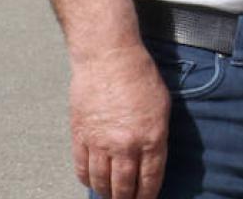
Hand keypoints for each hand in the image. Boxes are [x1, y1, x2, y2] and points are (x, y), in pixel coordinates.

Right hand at [70, 46, 169, 198]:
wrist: (108, 58)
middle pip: (124, 187)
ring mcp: (100, 143)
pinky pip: (82, 168)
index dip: (148, 195)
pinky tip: (92, 181)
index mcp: (151, 137)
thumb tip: (152, 158)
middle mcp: (126, 145)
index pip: (150, 179)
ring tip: (111, 196)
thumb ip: (157, 136)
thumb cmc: (139, 75)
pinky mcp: (80, 136)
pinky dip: (87, 179)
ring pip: (101, 182)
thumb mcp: (162, 106)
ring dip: (107, 193)